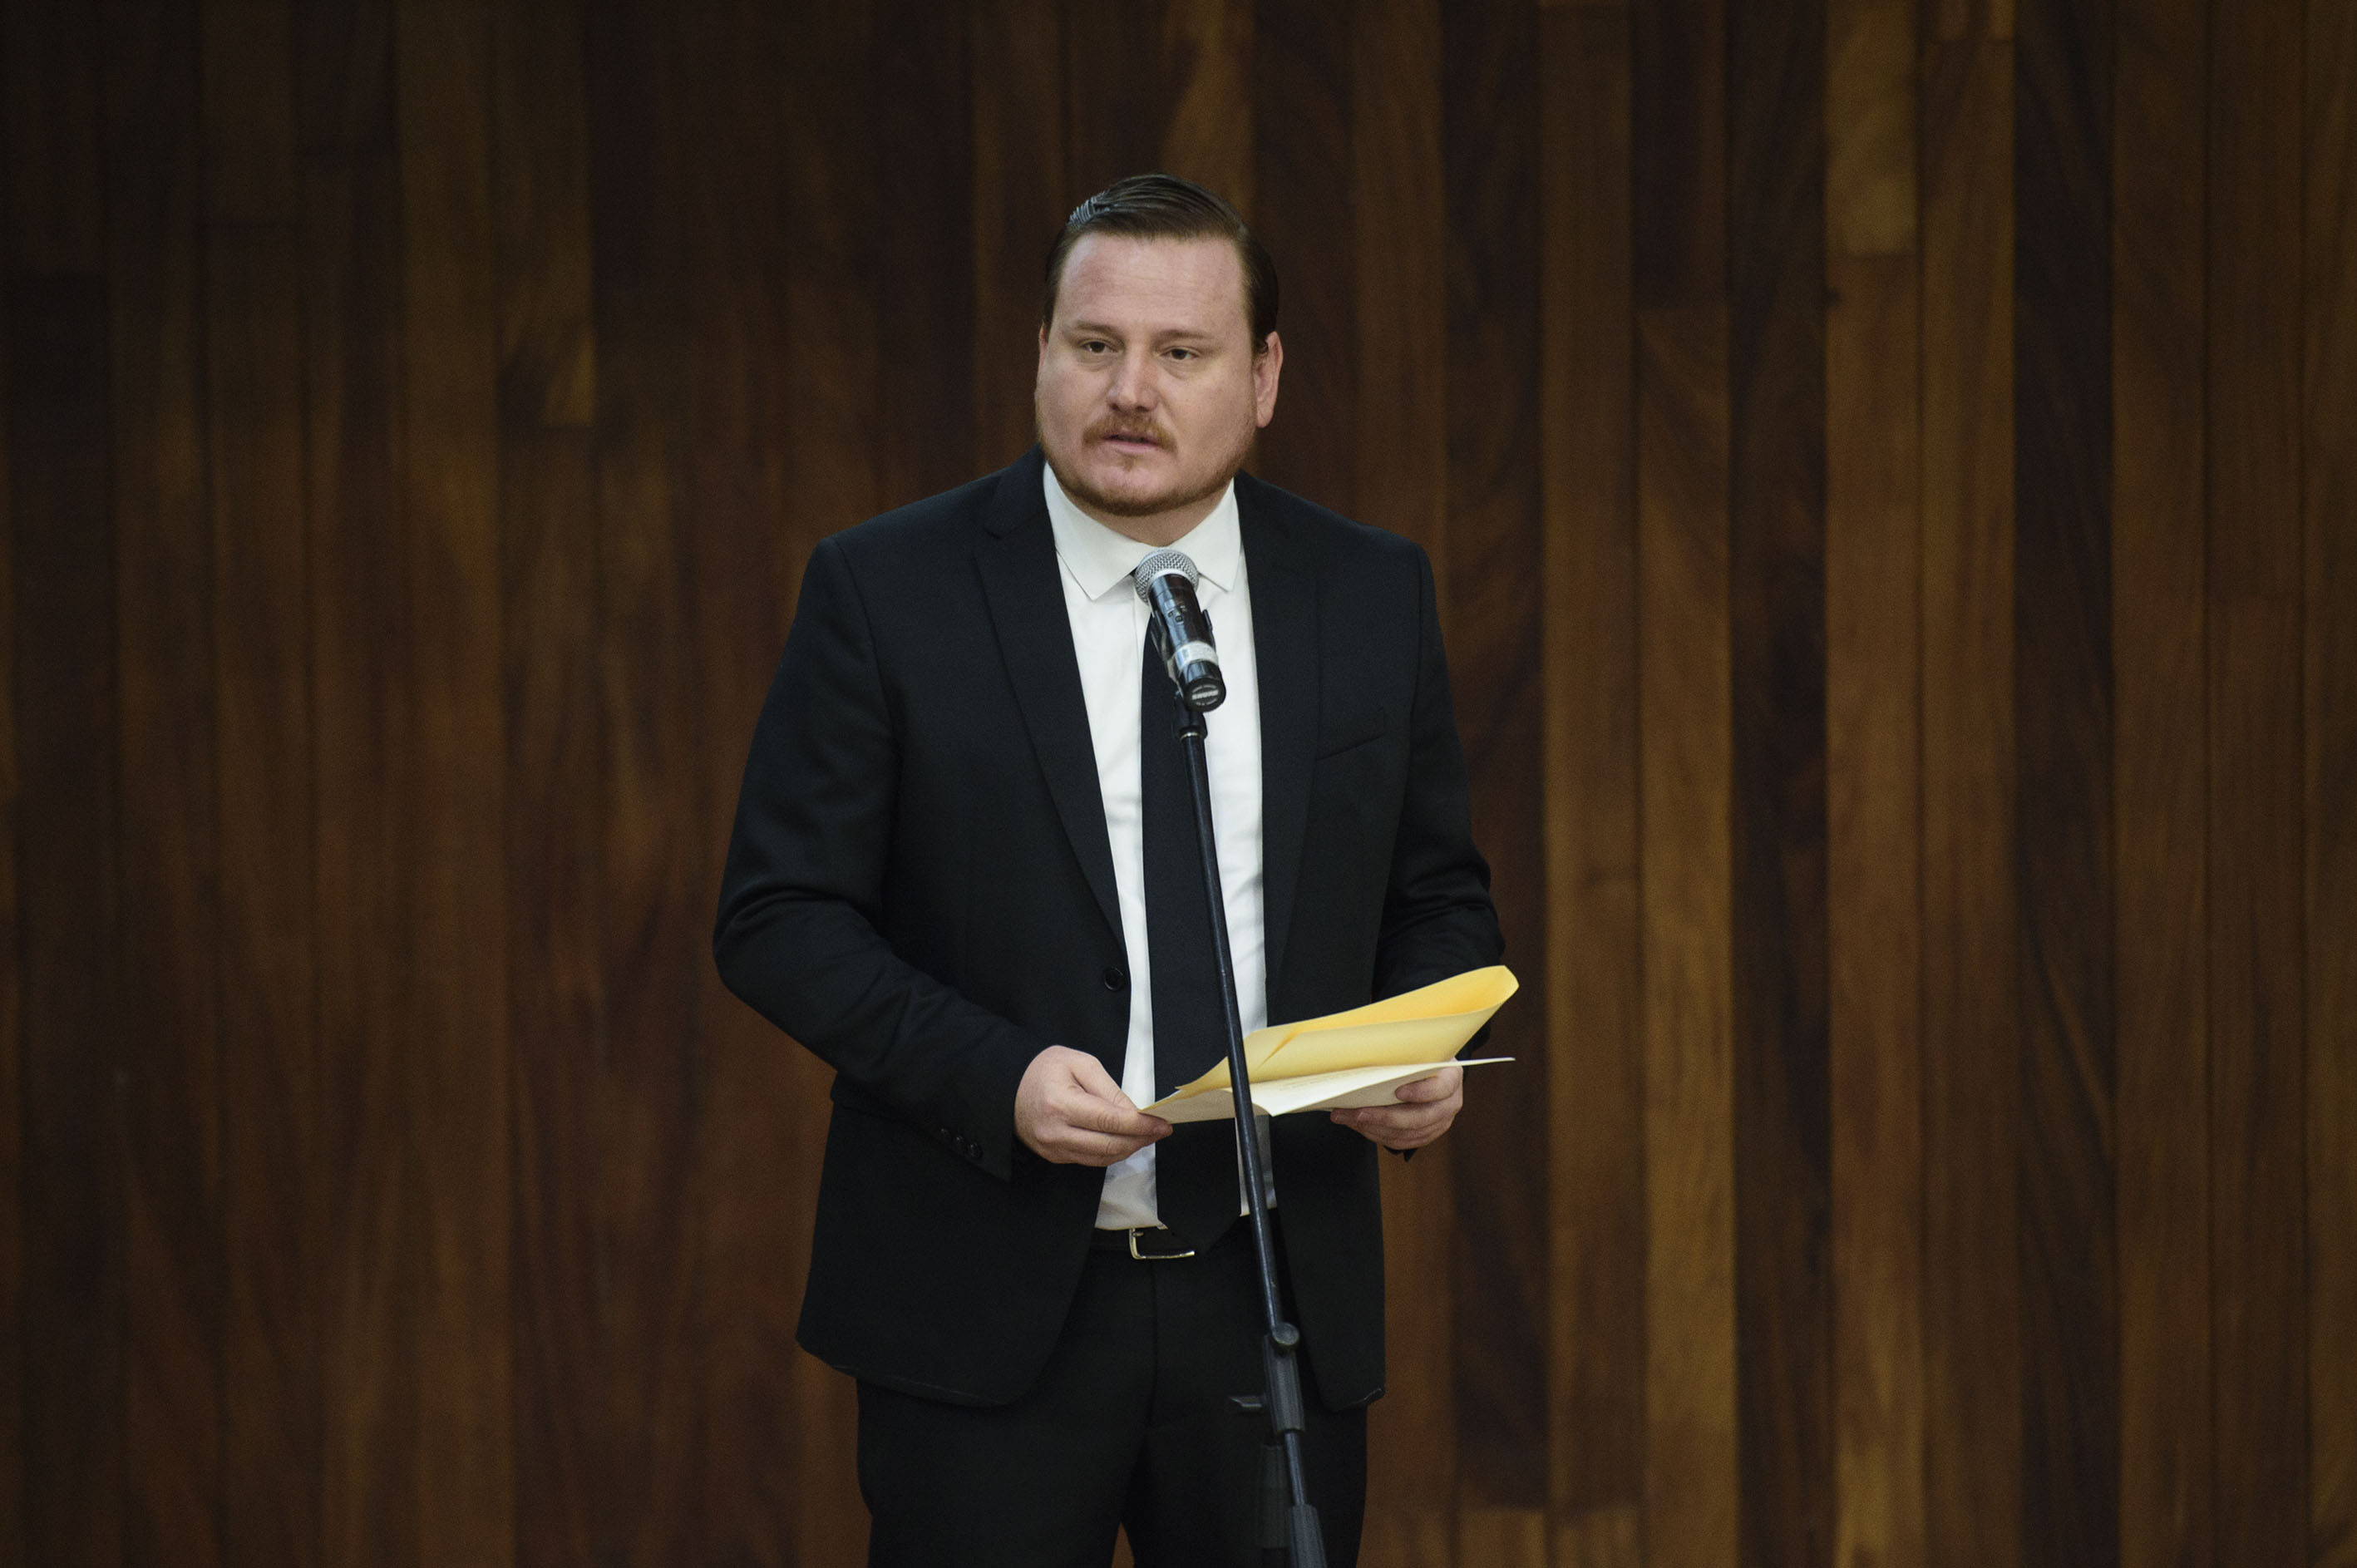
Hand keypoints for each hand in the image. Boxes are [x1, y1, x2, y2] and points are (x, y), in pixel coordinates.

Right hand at [1014, 1046, 1171, 1165]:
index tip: (1161, 1124)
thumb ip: (1108, 1088)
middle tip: (1159, 1130)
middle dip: (1140, 1139)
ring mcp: (1054, 1148)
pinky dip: (1111, 1152)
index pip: (1110, 1121)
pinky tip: (1124, 1141)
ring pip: (1103, 1158)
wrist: (1008, 1087)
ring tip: (1146, 1135)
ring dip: (1129, 1148)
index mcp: (1061, 1104)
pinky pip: (1091, 1160)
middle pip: (1110, 1145)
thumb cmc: (1043, 1070)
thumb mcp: (1079, 1063)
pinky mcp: (1055, 1156)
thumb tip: (1133, 1112)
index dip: (1140, 1125)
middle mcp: (1056, 1132)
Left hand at [1330, 1064, 1462, 1149]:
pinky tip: (1359, 1125)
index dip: (1420, 1093)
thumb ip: (1403, 1055)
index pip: (1440, 1088)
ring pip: (1408, 1134)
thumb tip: (1368, 1053)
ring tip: (1349, 1118)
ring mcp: (1440, 1122)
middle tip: (1358, 1112)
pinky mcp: (1427, 1134)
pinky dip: (1378, 1135)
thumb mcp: (1419, 1050)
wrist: (1433, 1070)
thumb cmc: (1421, 1058)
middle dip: (1385, 1117)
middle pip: (1420, 1118)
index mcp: (1451, 1077)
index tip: (1397, 1092)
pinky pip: (1402, 1141)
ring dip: (1375, 1128)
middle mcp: (1450, 1103)